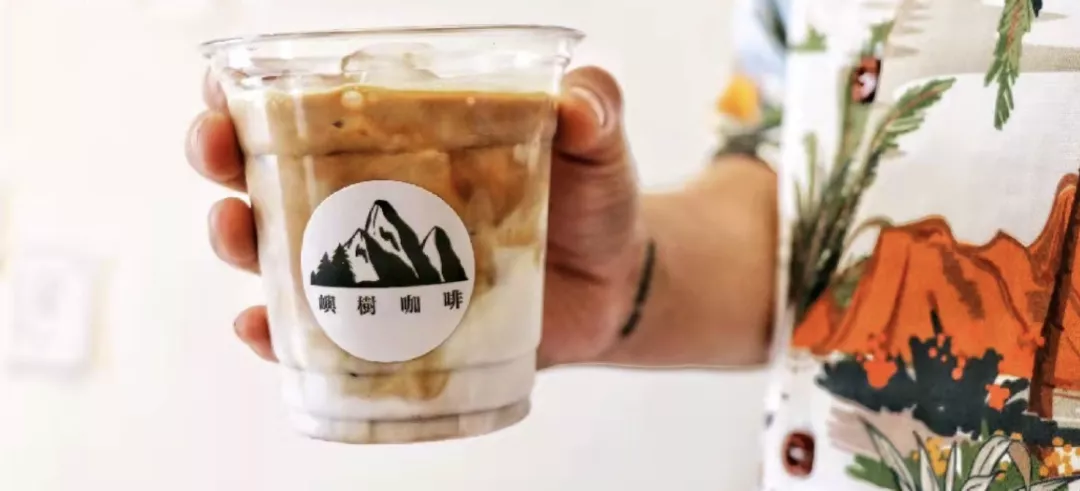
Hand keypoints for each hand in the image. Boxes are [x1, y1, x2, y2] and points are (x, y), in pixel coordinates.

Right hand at [186, 67, 645, 367]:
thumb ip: (592, 112)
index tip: (226, 84)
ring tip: (236, 229)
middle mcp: (371, 198)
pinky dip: (277, 334)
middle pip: (267, 171)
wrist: (614, 285)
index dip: (251, 92)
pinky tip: (263, 327)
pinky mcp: (389, 326)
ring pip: (275, 250)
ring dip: (237, 238)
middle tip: (217, 151)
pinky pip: (316, 335)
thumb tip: (578, 105)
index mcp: (404, 138)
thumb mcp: (596, 148)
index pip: (310, 105)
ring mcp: (373, 267)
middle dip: (221, 156)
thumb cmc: (592, 201)